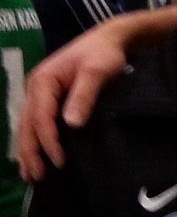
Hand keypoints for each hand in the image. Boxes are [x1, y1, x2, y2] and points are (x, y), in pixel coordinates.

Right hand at [18, 25, 128, 180]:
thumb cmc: (104, 54)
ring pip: (28, 126)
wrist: (109, 39)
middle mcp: (35, 88)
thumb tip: (71, 124)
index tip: (58, 161)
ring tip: (31, 176)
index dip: (48, 141)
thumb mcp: (97, 71)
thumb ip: (83, 95)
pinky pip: (36, 123)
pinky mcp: (48, 98)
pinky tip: (36, 158)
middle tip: (38, 177)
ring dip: (28, 150)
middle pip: (28, 125)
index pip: (41, 117)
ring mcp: (39, 93)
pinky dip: (35, 141)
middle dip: (31, 152)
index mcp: (43, 81)